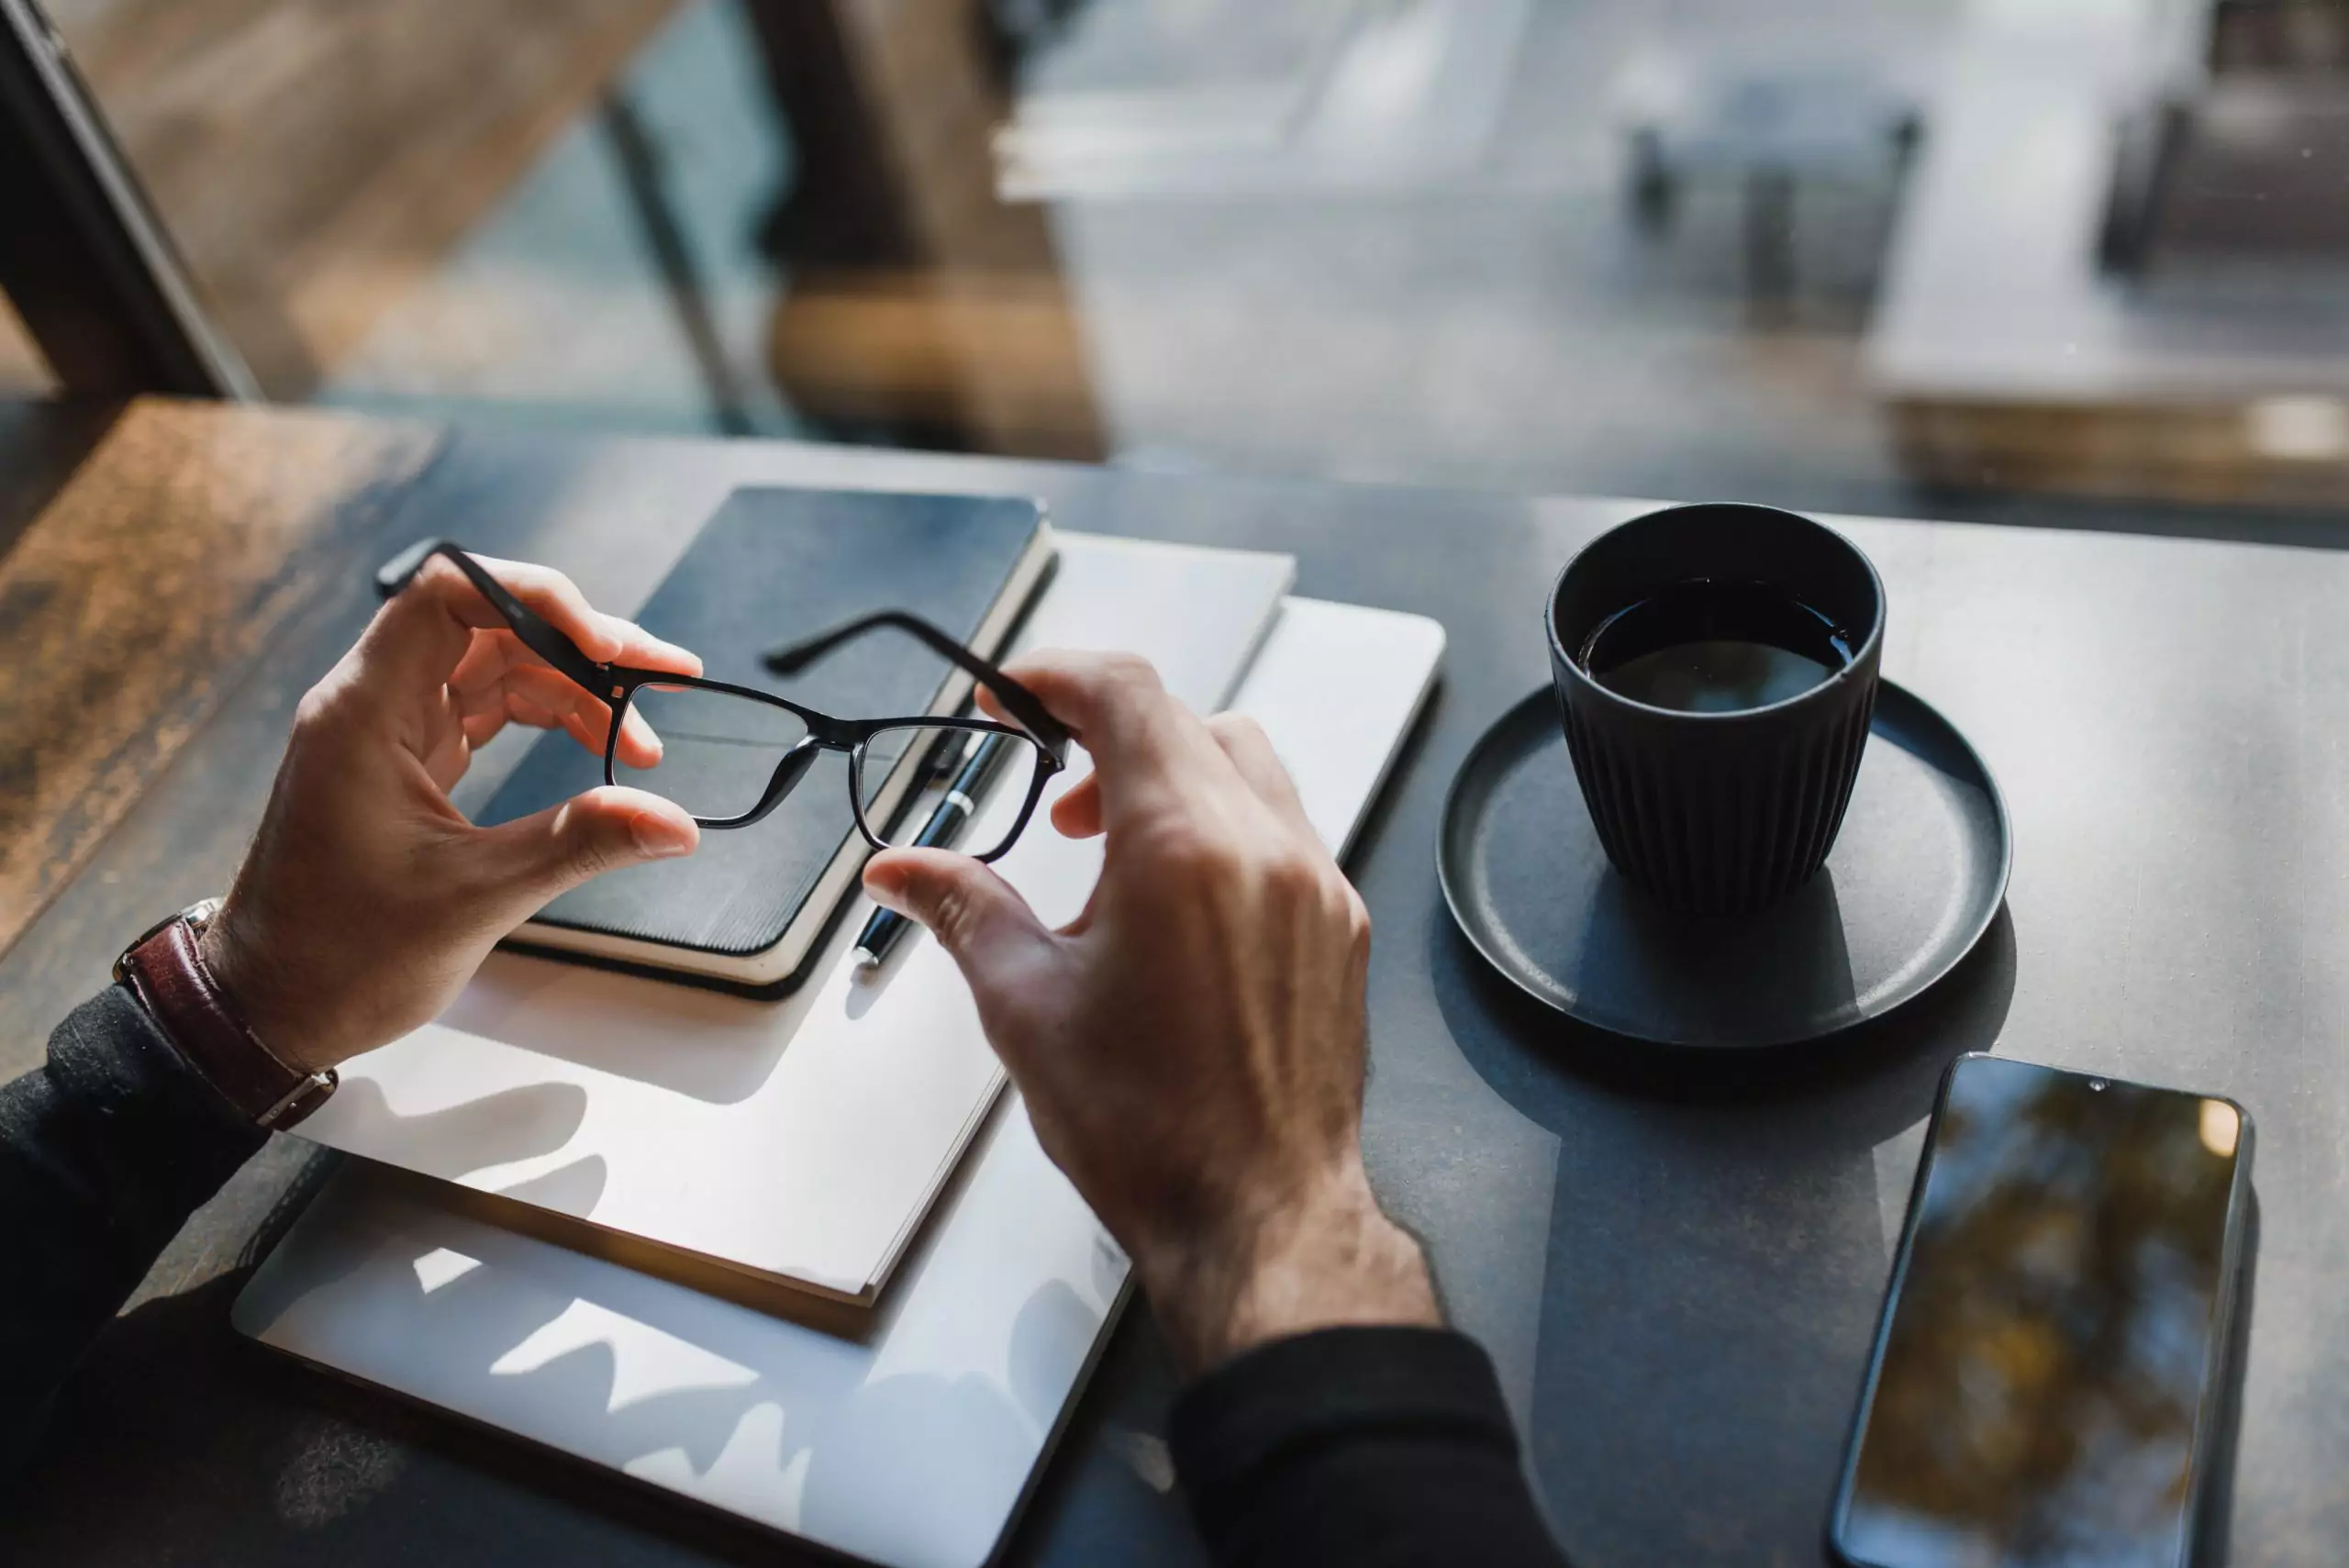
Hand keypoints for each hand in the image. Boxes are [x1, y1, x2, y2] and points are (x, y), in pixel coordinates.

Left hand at [200, 553, 703, 1071]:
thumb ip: (577, 843)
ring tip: (643, 742)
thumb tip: (677, 824)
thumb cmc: (342, 957)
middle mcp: (371, 702)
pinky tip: (597, 749)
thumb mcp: (473, 899)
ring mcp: (388, 729)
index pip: (451, 594)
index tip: (614, 649)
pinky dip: (547, 718)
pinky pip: (486, 708)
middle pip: (489, 622)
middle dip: (582, 645)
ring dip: (575, 688)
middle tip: (665, 682)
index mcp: (363, 712)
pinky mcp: (405, 760)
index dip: (540, 599)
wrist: (271, 1008)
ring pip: (496, 664)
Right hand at [862, 651, 1438, 1371]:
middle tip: (1054, 798)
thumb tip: (902, 868)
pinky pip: (1284, 834)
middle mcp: (1265, 847)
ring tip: (1110, 857)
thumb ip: (965, 909)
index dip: (1058, 677)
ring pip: (1247, 770)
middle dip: (1109, 738)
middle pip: (1187, 723)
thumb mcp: (1026, 1006)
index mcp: (1183, 845)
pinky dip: (1224, 831)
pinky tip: (1175, 906)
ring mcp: (1317, 886)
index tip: (1013, 700)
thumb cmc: (1152, 1129)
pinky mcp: (1340, 928)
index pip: (1126, 695)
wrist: (1259, 1218)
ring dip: (1172, 779)